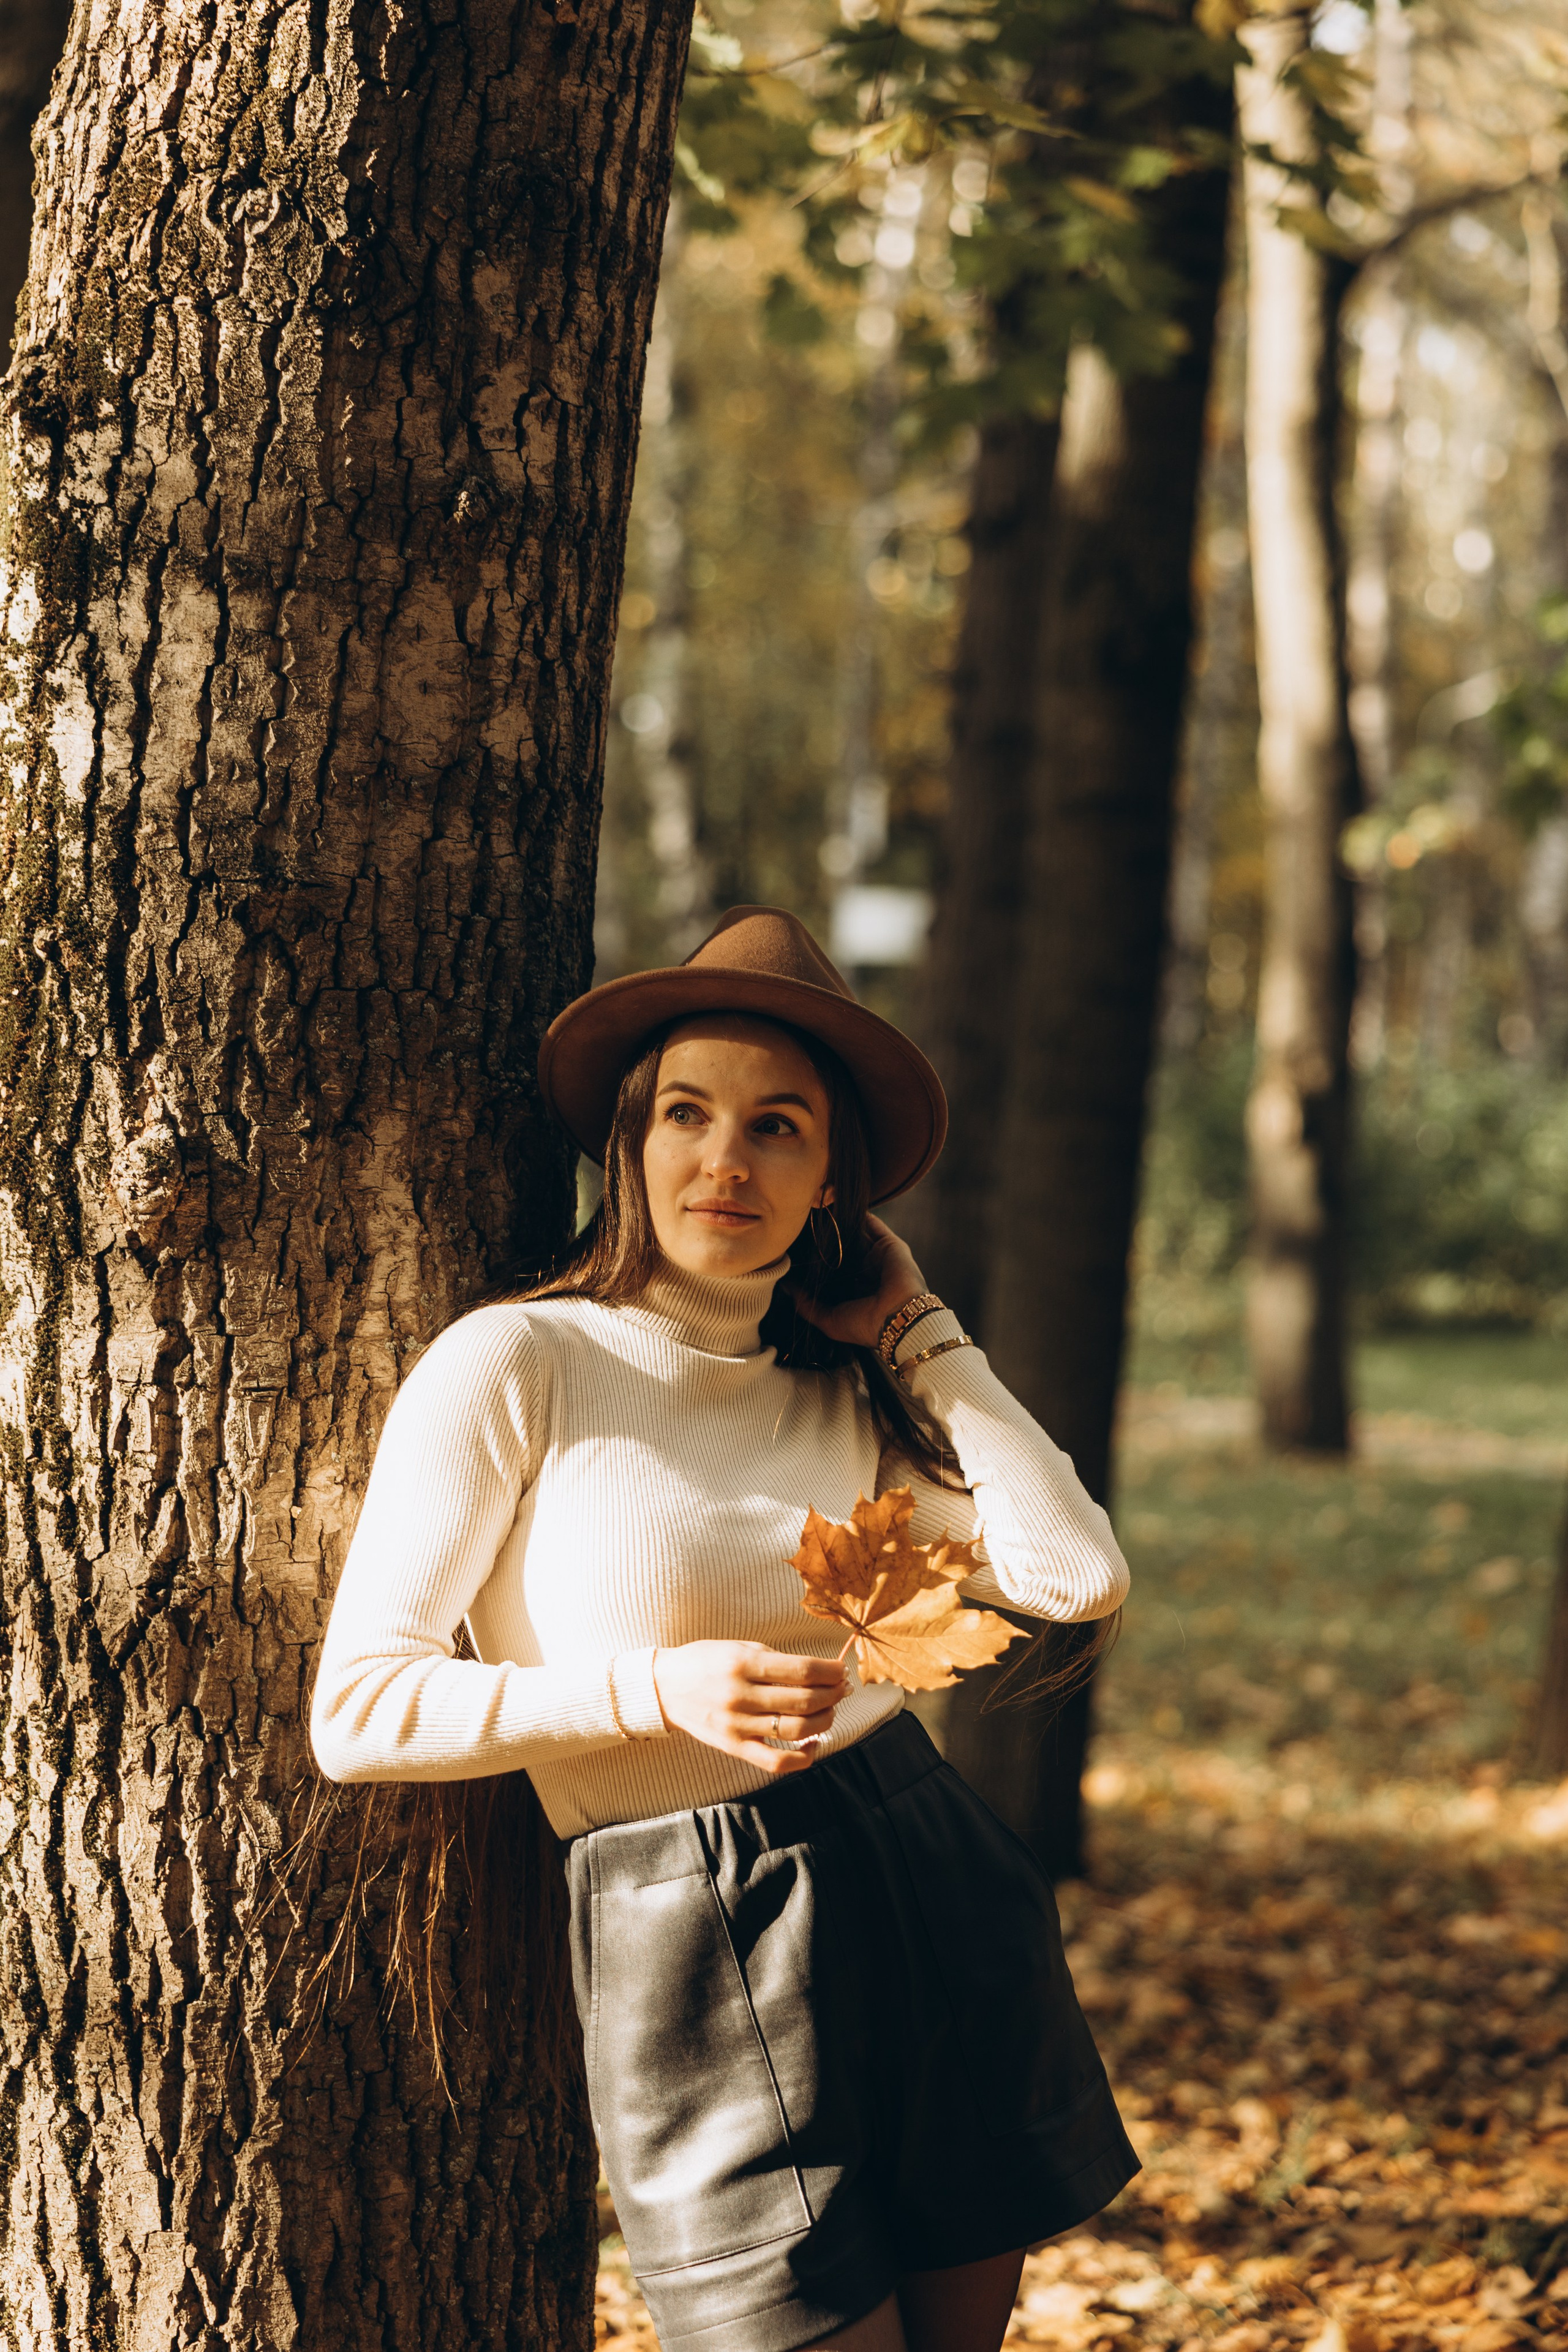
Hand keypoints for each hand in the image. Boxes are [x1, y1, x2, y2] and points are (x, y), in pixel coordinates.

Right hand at [651, 1641, 848, 1776]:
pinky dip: (802, 1758)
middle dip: (832, 1694)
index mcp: (743, 1664)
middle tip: (842, 1689)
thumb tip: (821, 1672)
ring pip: (796, 1730)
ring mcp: (737, 1725)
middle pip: (804, 1700)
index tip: (841, 1670)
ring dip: (824, 1720)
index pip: (802, 1670)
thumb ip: (777, 1661)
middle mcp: (740, 1696)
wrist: (665, 1687)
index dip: (830, 1671)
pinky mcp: (733, 1747)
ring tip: (830, 1709)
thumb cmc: (707, 1662)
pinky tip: (813, 1744)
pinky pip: (775, 1762)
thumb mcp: (740, 1648)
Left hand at [792, 1212, 927, 1352]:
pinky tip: (839, 1204)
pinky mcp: (890, 1244)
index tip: (795, 1245)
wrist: (899, 1319)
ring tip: (818, 1207)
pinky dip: (859, 1214)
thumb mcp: (828, 1320)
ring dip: (841, 1222)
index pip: (832, 1267)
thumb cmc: (864, 1325)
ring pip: (857, 1233)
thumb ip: (806, 1304)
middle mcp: (866, 1271)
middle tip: (804, 1221)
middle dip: (827, 1236)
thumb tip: (785, 1286)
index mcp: (854, 1290)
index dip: (816, 1257)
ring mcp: (879, 1256)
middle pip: (843, 1247)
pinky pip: (873, 1224)